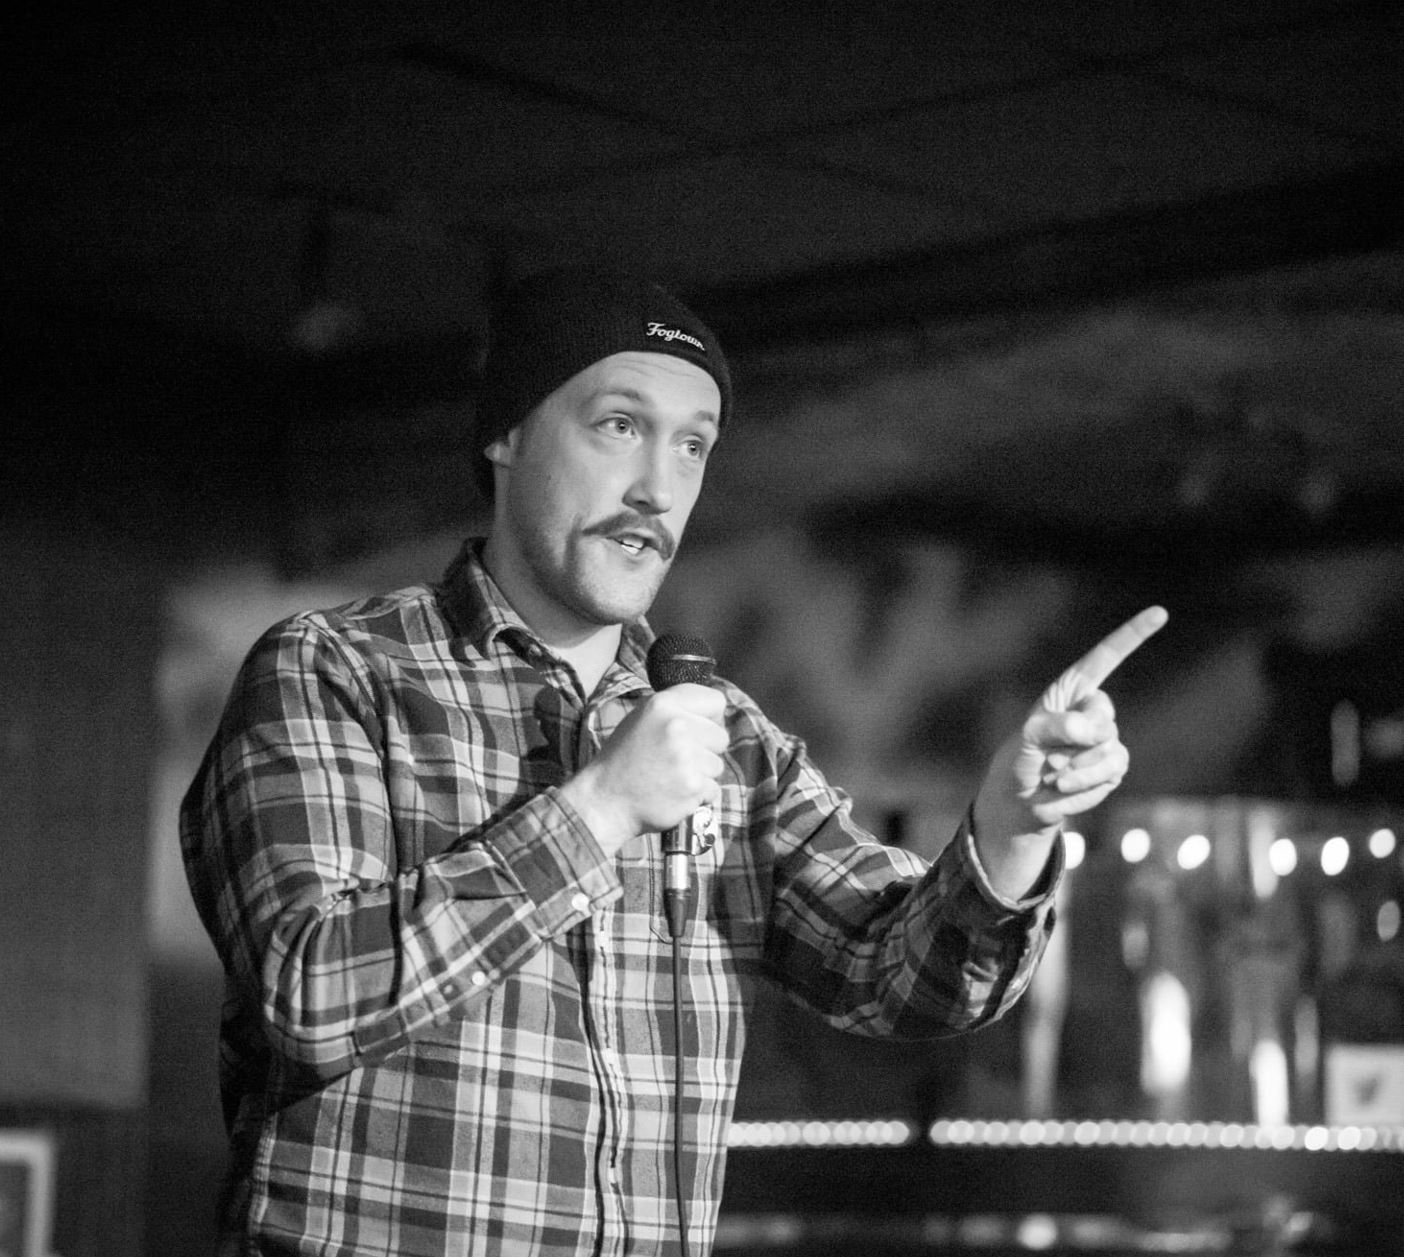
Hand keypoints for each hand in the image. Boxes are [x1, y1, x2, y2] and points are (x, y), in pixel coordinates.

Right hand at [561, 683, 727, 855]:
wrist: (605, 800)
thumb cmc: (625, 758)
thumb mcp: (643, 718)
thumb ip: (677, 709)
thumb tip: (716, 714)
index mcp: (662, 704)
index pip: (716, 701)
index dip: (710, 718)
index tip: (696, 730)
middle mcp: (676, 725)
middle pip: (721, 736)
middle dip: (705, 750)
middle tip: (677, 759)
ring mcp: (685, 757)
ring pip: (717, 765)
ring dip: (700, 775)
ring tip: (671, 777)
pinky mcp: (692, 785)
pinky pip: (713, 789)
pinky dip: (698, 796)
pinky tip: (673, 793)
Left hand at [974, 606, 1167, 892]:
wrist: (1023, 800)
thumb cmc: (1018, 761)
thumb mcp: (1025, 741)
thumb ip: (1052, 728)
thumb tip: (1087, 729)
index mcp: (1071, 692)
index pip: (1106, 657)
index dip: (1132, 635)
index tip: (1160, 612)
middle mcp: (1092, 711)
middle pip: (1104, 715)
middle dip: (1078, 738)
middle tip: (1050, 756)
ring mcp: (1105, 739)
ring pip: (1109, 747)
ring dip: (1077, 767)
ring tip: (1053, 774)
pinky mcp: (1113, 766)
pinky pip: (1111, 771)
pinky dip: (1085, 783)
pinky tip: (1064, 787)